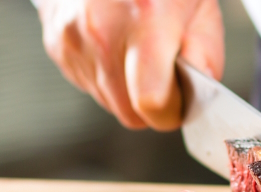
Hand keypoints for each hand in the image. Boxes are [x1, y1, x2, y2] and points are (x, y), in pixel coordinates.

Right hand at [37, 0, 223, 130]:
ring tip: (138, 46)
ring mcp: (72, 37)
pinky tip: (116, 41)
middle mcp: (102, 30)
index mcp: (147, 19)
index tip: (180, 101)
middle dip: (151, 102)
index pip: (152, 102)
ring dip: (127, 87)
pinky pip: (87, 83)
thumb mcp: (200, 4)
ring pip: (107, 101)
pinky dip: (105, 72)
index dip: (172, 111)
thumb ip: (205, 54)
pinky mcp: (55, 42)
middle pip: (129, 111)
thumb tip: (197, 98)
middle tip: (164, 71)